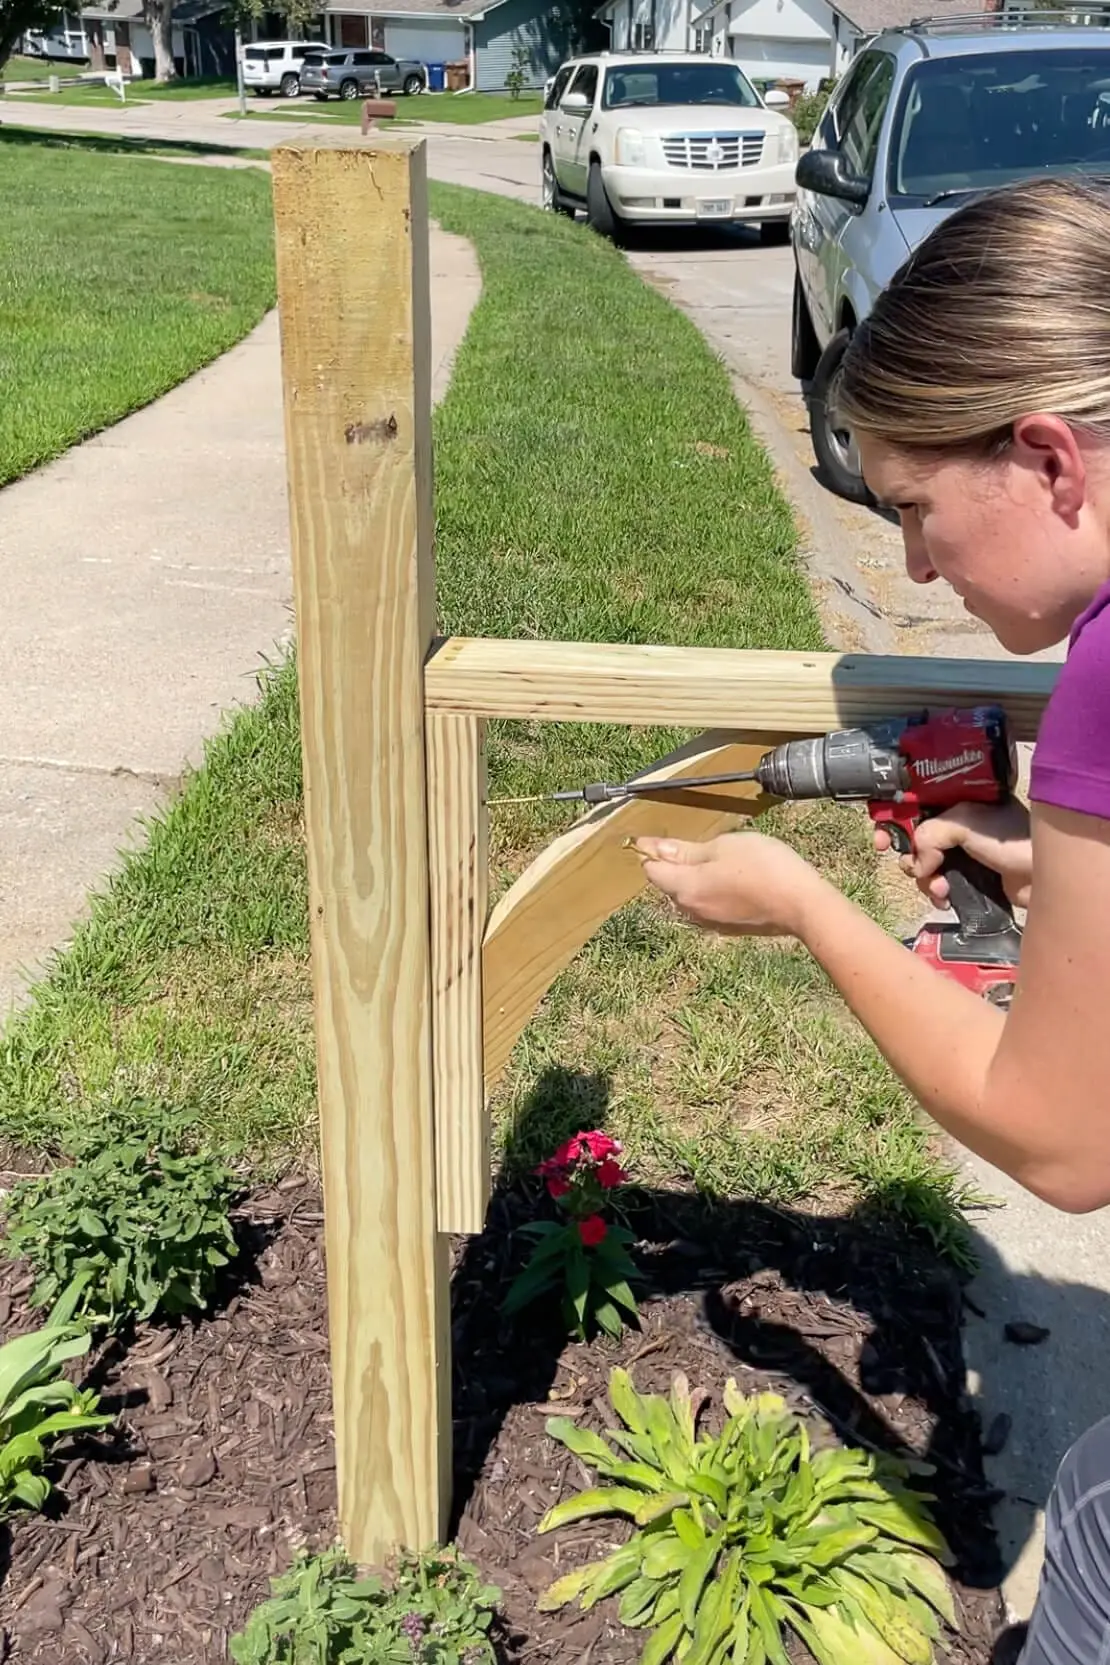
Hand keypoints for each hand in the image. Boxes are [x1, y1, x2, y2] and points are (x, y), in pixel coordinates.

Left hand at [633, 831, 823, 937]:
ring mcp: (711, 921)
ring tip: (724, 859)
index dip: (652, 851)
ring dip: (697, 877)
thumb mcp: (723, 846)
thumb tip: (653, 848)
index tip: (660, 837)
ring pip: (690, 895)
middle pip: (669, 884)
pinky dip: (714, 890)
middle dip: (676, 864)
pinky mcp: (729, 927)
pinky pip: (710, 905)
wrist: (802, 905)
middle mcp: (692, 910)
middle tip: (702, 843)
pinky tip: (736, 879)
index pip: (651, 870)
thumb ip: (685, 850)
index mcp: (685, 888)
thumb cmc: (764, 868)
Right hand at [876, 800, 1032, 909]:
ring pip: (923, 867)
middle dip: (911, 859)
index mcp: (953, 802)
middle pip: (912, 841)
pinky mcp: (967, 877)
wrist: (1045, 876)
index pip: (910, 806)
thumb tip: (918, 864)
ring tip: (942, 888)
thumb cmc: (1011, 839)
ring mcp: (960, 852)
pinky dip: (936, 893)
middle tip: (919, 870)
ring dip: (926, 881)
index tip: (880, 842)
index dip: (890, 821)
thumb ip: (929, 836)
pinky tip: (946, 899)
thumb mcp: (965, 825)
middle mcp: (954, 824)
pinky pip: (937, 884)